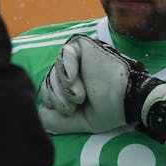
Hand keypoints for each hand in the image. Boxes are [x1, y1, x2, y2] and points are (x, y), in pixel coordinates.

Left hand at [37, 35, 165, 139]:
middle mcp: (73, 70)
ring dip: (65, 87)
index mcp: (71, 85)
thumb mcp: (78, 121)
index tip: (71, 111)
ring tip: (81, 95)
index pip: (48, 90)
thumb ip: (57, 121)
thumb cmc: (109, 110)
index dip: (54, 102)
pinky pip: (65, 54)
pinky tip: (75, 79)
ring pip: (55, 70)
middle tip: (75, 104)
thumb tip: (38, 116)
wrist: (126, 101)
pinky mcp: (83, 45)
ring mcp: (78, 56)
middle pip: (48, 80)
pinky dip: (67, 69)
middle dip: (58, 97)